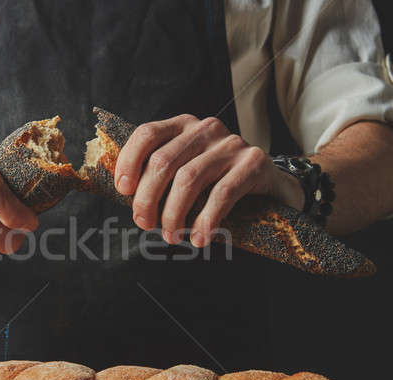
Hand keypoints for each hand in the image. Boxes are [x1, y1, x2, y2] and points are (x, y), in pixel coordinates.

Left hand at [114, 114, 303, 246]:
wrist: (270, 186)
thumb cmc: (216, 183)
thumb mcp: (185, 171)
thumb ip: (159, 177)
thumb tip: (128, 198)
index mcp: (183, 126)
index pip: (147, 134)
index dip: (129, 162)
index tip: (124, 191)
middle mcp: (206, 129)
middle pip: (163, 161)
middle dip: (148, 199)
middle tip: (146, 224)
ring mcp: (231, 144)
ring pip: (188, 179)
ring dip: (174, 214)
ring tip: (172, 236)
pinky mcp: (254, 163)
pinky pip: (222, 194)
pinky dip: (206, 220)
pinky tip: (200, 239)